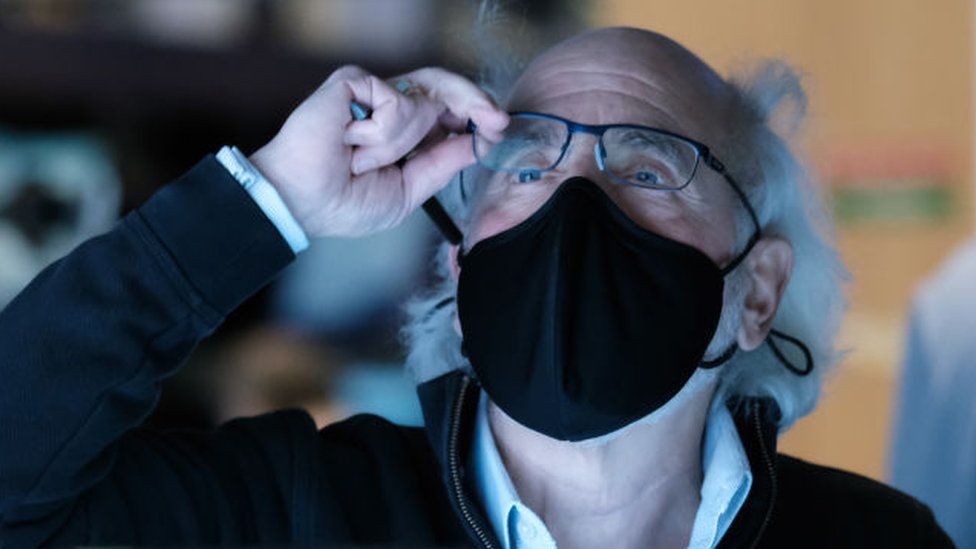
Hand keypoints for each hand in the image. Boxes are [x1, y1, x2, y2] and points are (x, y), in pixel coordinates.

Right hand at [250, 66, 508, 237]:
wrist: (303, 202)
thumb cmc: (345, 201)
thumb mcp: (410, 190)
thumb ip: (443, 164)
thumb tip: (480, 141)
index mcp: (404, 130)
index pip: (449, 107)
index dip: (477, 113)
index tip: (499, 130)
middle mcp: (388, 105)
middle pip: (444, 87)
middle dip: (475, 102)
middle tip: (496, 121)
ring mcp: (371, 91)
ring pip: (421, 100)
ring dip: (400, 142)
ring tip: (365, 161)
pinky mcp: (353, 81)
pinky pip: (394, 102)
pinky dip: (379, 135)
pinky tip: (350, 145)